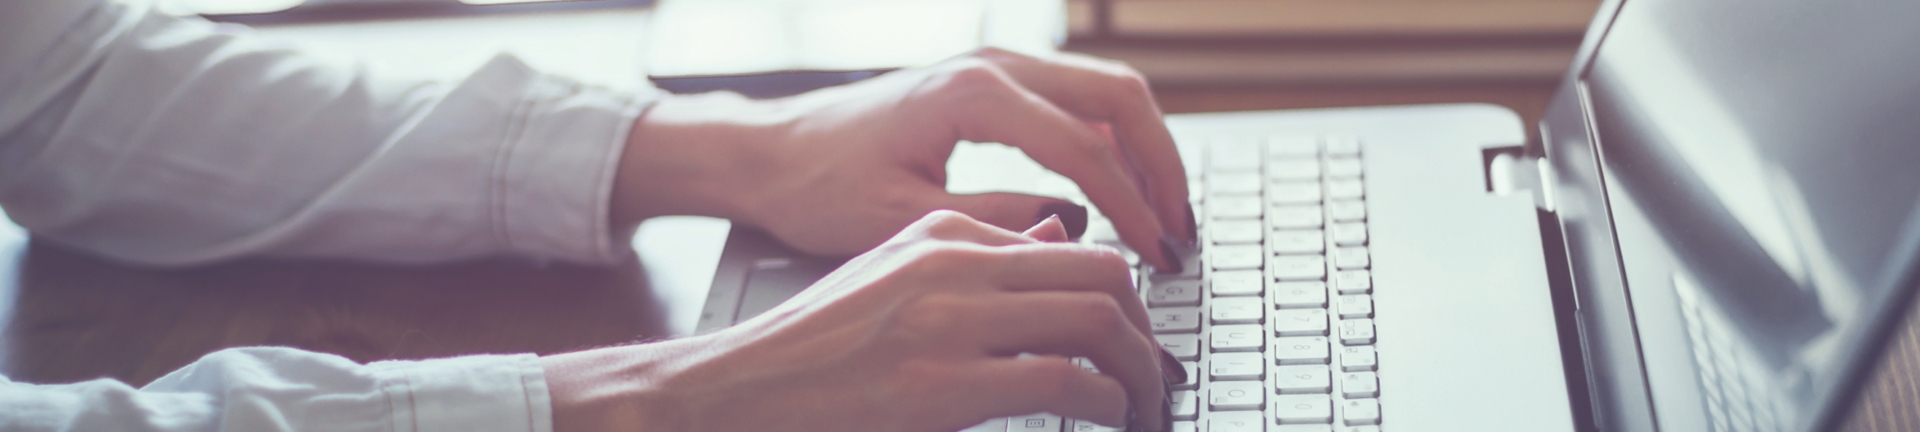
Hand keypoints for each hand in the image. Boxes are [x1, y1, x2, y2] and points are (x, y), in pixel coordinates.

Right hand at [540, 211, 1178, 431]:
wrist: (733, 392)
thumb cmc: (812, 350)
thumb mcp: (894, 278)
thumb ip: (977, 261)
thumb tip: (1056, 241)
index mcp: (942, 234)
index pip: (1075, 247)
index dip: (1128, 299)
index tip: (1141, 342)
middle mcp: (953, 265)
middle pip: (1102, 276)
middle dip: (1147, 334)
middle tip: (1158, 381)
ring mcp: (948, 324)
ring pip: (1096, 323)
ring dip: (1140, 374)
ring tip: (1145, 410)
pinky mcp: (942, 388)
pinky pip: (1065, 382)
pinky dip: (1107, 404)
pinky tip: (1108, 421)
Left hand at [611, 48, 1196, 269]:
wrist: (773, 152)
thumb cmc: (819, 187)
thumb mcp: (903, 221)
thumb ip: (994, 223)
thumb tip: (1072, 230)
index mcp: (972, 95)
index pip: (1084, 147)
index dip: (1131, 207)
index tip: (1156, 256)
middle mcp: (993, 66)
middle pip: (1119, 99)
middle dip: (1162, 169)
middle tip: (1181, 235)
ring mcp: (997, 67)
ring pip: (1109, 93)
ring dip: (1147, 153)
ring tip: (1166, 220)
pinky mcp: (995, 84)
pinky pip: (1080, 101)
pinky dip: (1116, 143)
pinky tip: (1125, 196)